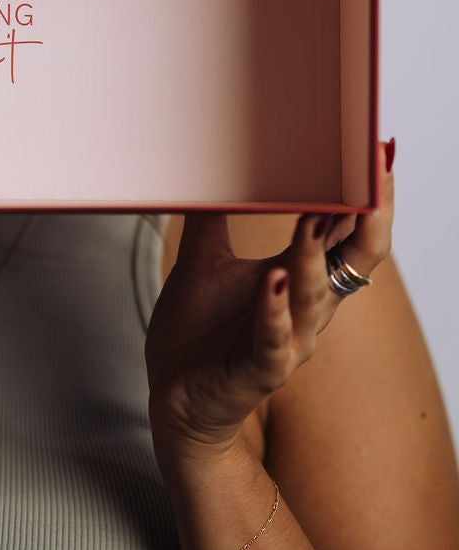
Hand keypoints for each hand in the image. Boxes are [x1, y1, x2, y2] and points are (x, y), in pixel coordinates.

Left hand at [145, 142, 394, 461]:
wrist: (172, 397)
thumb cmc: (198, 331)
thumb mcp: (204, 261)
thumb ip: (214, 215)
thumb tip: (211, 165)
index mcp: (301, 280)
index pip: (349, 234)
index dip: (368, 197)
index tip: (377, 152)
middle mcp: (306, 310)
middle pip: (353, 261)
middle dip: (366, 215)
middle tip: (373, 170)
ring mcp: (286, 343)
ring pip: (315, 297)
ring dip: (312, 255)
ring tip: (313, 217)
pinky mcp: (257, 372)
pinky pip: (273, 342)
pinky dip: (274, 311)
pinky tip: (273, 281)